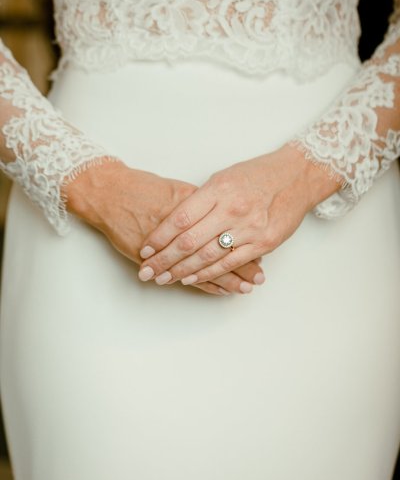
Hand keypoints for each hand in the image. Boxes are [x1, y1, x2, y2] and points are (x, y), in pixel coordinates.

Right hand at [64, 159, 264, 295]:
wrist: (110, 193)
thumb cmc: (143, 189)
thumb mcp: (179, 189)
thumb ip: (202, 204)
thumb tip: (225, 216)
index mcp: (198, 203)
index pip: (231, 227)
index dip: (247, 242)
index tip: (262, 254)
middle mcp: (189, 225)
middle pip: (224, 248)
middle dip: (243, 265)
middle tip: (259, 278)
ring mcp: (174, 245)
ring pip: (208, 265)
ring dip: (228, 279)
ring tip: (245, 289)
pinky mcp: (160, 259)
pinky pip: (186, 275)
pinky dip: (204, 284)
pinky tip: (219, 291)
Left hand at [138, 144, 341, 285]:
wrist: (297, 176)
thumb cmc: (258, 175)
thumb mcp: (224, 178)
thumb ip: (201, 199)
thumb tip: (175, 221)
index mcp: (218, 190)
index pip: (180, 219)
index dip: (160, 237)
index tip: (146, 249)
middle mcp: (231, 209)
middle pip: (189, 241)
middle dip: (164, 259)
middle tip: (148, 271)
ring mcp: (249, 228)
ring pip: (207, 256)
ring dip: (182, 271)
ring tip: (163, 279)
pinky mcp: (263, 243)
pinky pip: (230, 263)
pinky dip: (209, 273)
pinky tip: (192, 279)